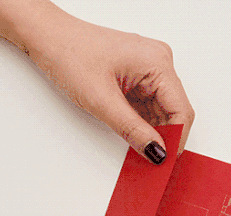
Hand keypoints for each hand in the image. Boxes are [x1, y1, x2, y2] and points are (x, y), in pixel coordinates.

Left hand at [15, 1, 194, 161]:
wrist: (48, 38)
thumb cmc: (70, 54)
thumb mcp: (102, 101)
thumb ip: (133, 130)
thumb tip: (156, 151)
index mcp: (156, 62)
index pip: (181, 110)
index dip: (176, 140)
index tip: (165, 162)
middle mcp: (158, 62)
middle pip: (175, 111)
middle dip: (165, 138)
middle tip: (152, 162)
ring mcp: (149, 68)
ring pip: (162, 111)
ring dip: (153, 132)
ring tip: (138, 149)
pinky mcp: (138, 76)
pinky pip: (149, 106)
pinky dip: (143, 124)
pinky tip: (133, 136)